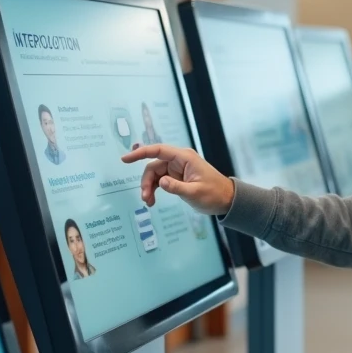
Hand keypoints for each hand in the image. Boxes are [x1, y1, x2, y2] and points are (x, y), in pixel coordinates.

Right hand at [121, 143, 235, 215]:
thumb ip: (176, 187)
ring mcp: (177, 168)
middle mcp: (179, 160)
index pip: (158, 150)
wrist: (226, 200)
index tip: (125, 159)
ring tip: (149, 202)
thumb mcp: (195, 192)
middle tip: (145, 198)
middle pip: (153, 165)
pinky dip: (154, 189)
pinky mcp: (177, 177)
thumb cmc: (214, 194)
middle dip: (146, 181)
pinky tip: (152, 200)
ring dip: (149, 187)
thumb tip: (160, 182)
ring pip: (155, 174)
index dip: (140, 153)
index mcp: (185, 157)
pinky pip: (160, 180)